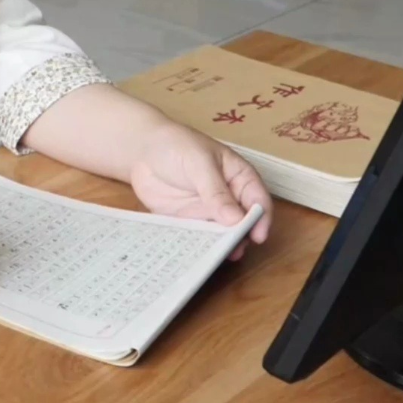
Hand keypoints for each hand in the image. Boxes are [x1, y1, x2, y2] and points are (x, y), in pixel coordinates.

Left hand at [130, 124, 273, 258]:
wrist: (141, 149)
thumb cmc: (176, 146)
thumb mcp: (199, 163)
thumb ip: (216, 191)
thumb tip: (235, 219)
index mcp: (238, 177)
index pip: (258, 199)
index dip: (261, 218)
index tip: (258, 236)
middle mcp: (228, 197)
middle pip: (242, 222)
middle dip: (242, 236)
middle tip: (236, 251)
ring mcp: (208, 211)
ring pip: (221, 233)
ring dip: (221, 245)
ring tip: (217, 257)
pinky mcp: (188, 221)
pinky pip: (199, 237)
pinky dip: (200, 246)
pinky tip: (197, 255)